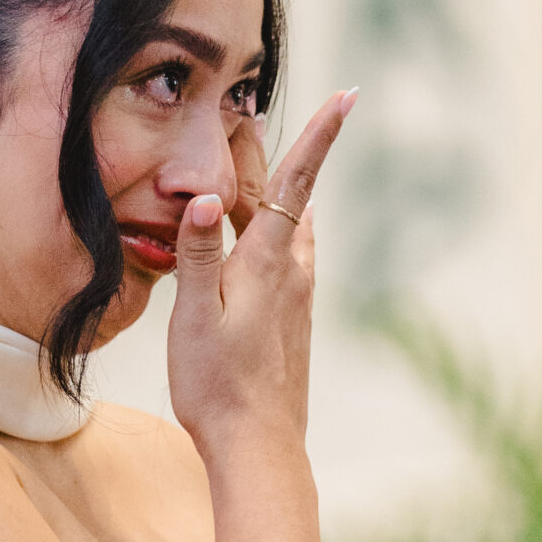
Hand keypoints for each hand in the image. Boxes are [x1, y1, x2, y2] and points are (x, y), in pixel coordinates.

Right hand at [166, 92, 355, 458]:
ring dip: (272, 190)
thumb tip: (203, 198)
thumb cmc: (218, 386)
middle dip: (271, 151)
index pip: (296, 182)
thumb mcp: (193, 318)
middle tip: (247, 111)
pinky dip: (267, 227)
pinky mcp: (291, 316)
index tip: (348, 95)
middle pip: (285, 195)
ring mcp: (296, 294)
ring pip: (287, 225)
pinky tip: (257, 231)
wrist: (259, 446)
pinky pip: (283, 253)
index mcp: (269, 262)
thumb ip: (198, 256)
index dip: (321, 134)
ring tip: (251, 159)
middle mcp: (292, 271)